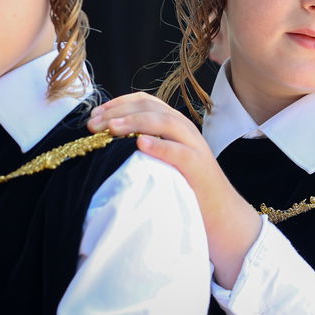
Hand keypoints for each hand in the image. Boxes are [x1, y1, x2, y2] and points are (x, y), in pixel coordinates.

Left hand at [89, 93, 259, 288]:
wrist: (221, 213)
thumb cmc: (186, 188)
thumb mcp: (163, 160)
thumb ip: (145, 145)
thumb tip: (106, 141)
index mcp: (175, 124)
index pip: (145, 101)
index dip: (118, 102)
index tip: (94, 113)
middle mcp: (185, 129)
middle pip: (151, 107)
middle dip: (118, 112)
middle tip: (92, 124)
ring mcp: (193, 145)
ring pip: (164, 122)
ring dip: (134, 122)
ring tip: (111, 128)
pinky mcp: (198, 166)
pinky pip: (178, 151)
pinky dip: (159, 145)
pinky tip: (140, 143)